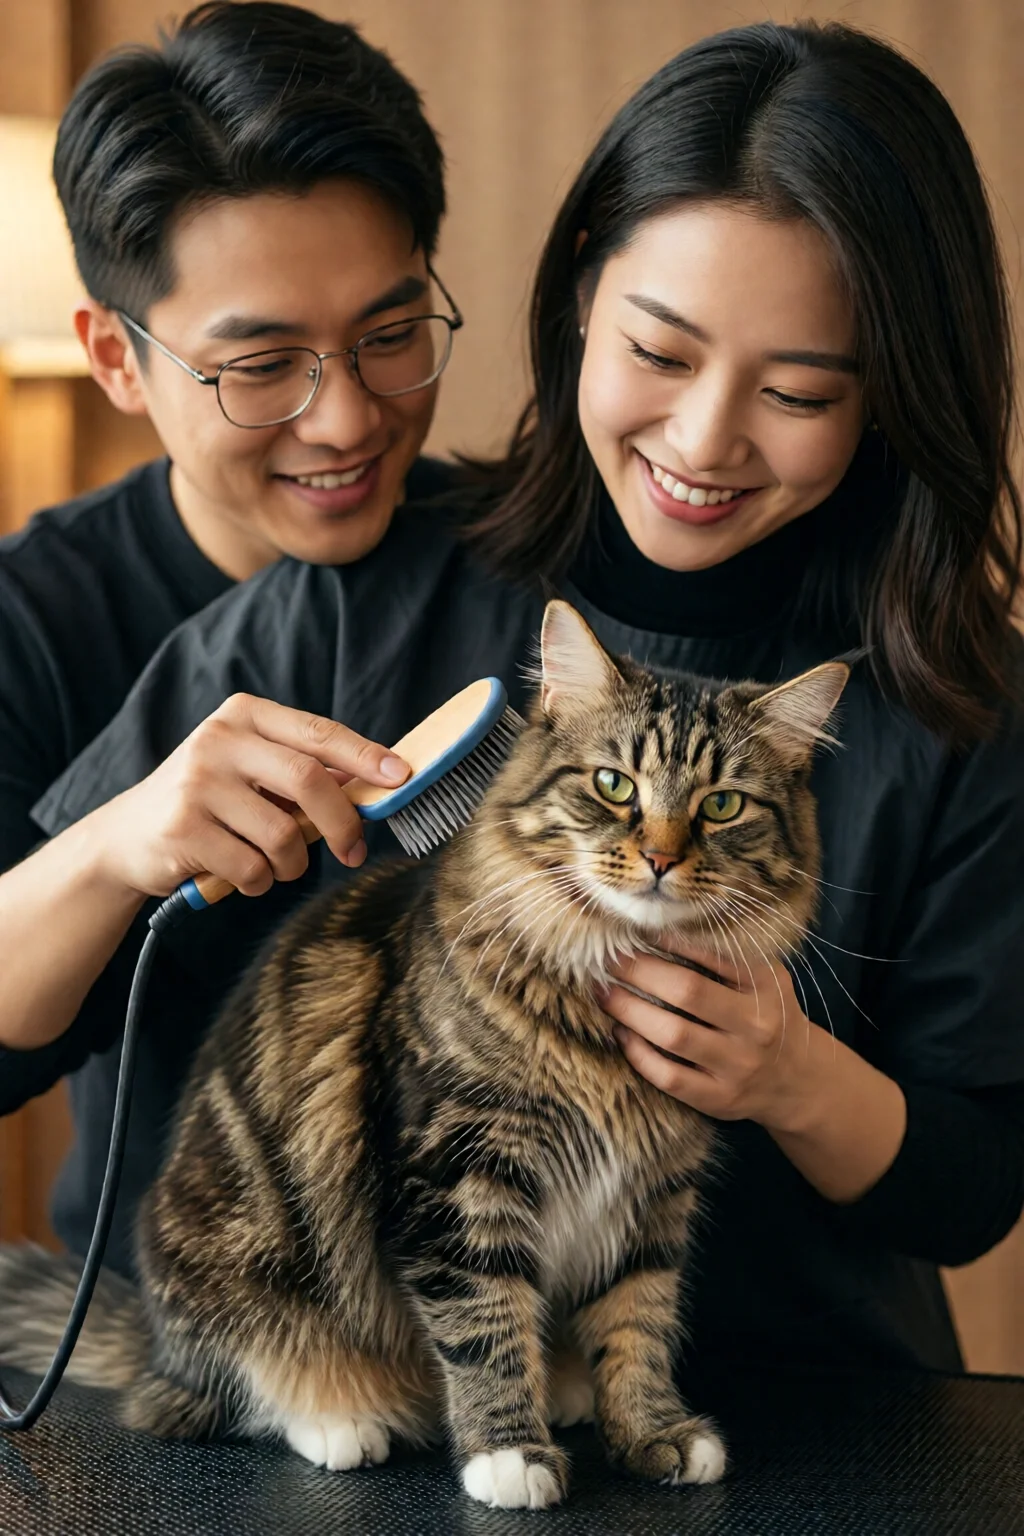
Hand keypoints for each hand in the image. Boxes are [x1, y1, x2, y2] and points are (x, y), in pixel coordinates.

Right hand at [88, 693, 409, 900]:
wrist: (127, 837)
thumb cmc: (209, 803)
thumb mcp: (252, 771)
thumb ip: (304, 771)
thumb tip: (377, 783)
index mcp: (243, 715)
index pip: (318, 733)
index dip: (365, 756)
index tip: (401, 777)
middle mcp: (218, 741)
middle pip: (309, 781)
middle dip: (343, 823)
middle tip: (354, 851)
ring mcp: (197, 784)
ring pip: (284, 835)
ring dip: (293, 864)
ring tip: (275, 864)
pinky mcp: (182, 829)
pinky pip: (252, 867)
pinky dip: (260, 882)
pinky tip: (241, 873)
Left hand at [600, 945, 819, 1133]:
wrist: (796, 1079)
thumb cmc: (767, 1014)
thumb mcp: (764, 978)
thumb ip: (725, 955)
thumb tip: (659, 928)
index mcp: (766, 987)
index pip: (711, 954)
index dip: (668, 941)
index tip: (635, 932)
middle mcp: (755, 1027)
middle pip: (687, 992)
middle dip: (639, 972)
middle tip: (608, 960)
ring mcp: (738, 1067)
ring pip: (672, 1035)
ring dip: (629, 1011)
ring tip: (604, 994)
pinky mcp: (719, 1099)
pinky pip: (668, 1077)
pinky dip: (637, 1053)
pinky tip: (621, 1033)